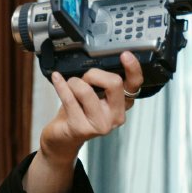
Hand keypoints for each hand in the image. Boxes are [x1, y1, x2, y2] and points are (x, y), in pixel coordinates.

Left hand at [41, 50, 142, 164]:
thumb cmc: (78, 112)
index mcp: (123, 105)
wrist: (62, 138)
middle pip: (113, 83)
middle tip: (84, 78)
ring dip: (74, 82)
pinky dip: (61, 85)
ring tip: (70, 86)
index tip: (125, 55)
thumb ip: (102, 83)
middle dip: (94, 74)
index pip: (135, 85)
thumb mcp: (95, 95)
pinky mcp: (81, 128)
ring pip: (87, 91)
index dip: (133, 68)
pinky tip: (56, 78)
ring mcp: (100, 125)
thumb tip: (97, 64)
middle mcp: (116, 116)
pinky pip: (69, 99)